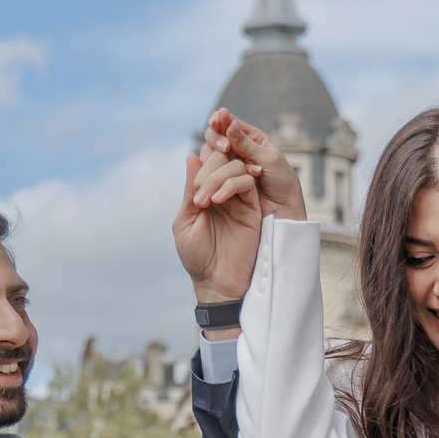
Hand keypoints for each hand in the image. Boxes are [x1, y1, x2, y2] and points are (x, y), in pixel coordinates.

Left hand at [172, 141, 264, 304]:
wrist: (216, 281)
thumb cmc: (197, 256)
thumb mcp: (185, 221)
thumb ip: (190, 190)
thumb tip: (192, 156)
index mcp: (205, 192)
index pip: (206, 160)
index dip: (201, 160)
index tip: (192, 183)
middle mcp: (223, 191)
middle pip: (221, 157)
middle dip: (208, 170)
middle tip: (198, 198)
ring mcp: (239, 198)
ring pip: (235, 166)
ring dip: (216, 177)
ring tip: (204, 202)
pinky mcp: (252, 207)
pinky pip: (247, 182)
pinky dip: (231, 183)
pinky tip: (217, 201)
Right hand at [199, 108, 304, 223]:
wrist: (282, 211)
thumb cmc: (282, 183)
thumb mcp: (268, 159)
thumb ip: (247, 144)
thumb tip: (229, 123)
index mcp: (252, 138)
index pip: (231, 123)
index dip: (220, 120)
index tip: (216, 121)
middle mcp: (238, 149)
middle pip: (216, 135)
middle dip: (216, 137)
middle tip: (225, 147)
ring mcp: (229, 165)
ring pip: (211, 152)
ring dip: (215, 153)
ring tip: (227, 156)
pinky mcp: (223, 180)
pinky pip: (211, 170)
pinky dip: (213, 169)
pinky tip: (220, 172)